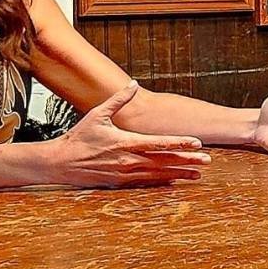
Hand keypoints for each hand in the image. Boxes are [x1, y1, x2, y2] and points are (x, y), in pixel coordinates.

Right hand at [44, 81, 210, 187]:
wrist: (60, 163)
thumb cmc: (79, 138)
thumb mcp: (98, 114)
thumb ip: (118, 100)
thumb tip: (133, 85)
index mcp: (125, 142)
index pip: (159, 143)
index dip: (180, 143)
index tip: (196, 143)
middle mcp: (128, 160)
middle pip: (163, 161)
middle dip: (187, 161)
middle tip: (206, 161)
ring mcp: (125, 174)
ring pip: (158, 174)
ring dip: (179, 174)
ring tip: (197, 174)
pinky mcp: (121, 183)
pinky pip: (146, 183)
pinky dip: (162, 182)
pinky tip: (174, 182)